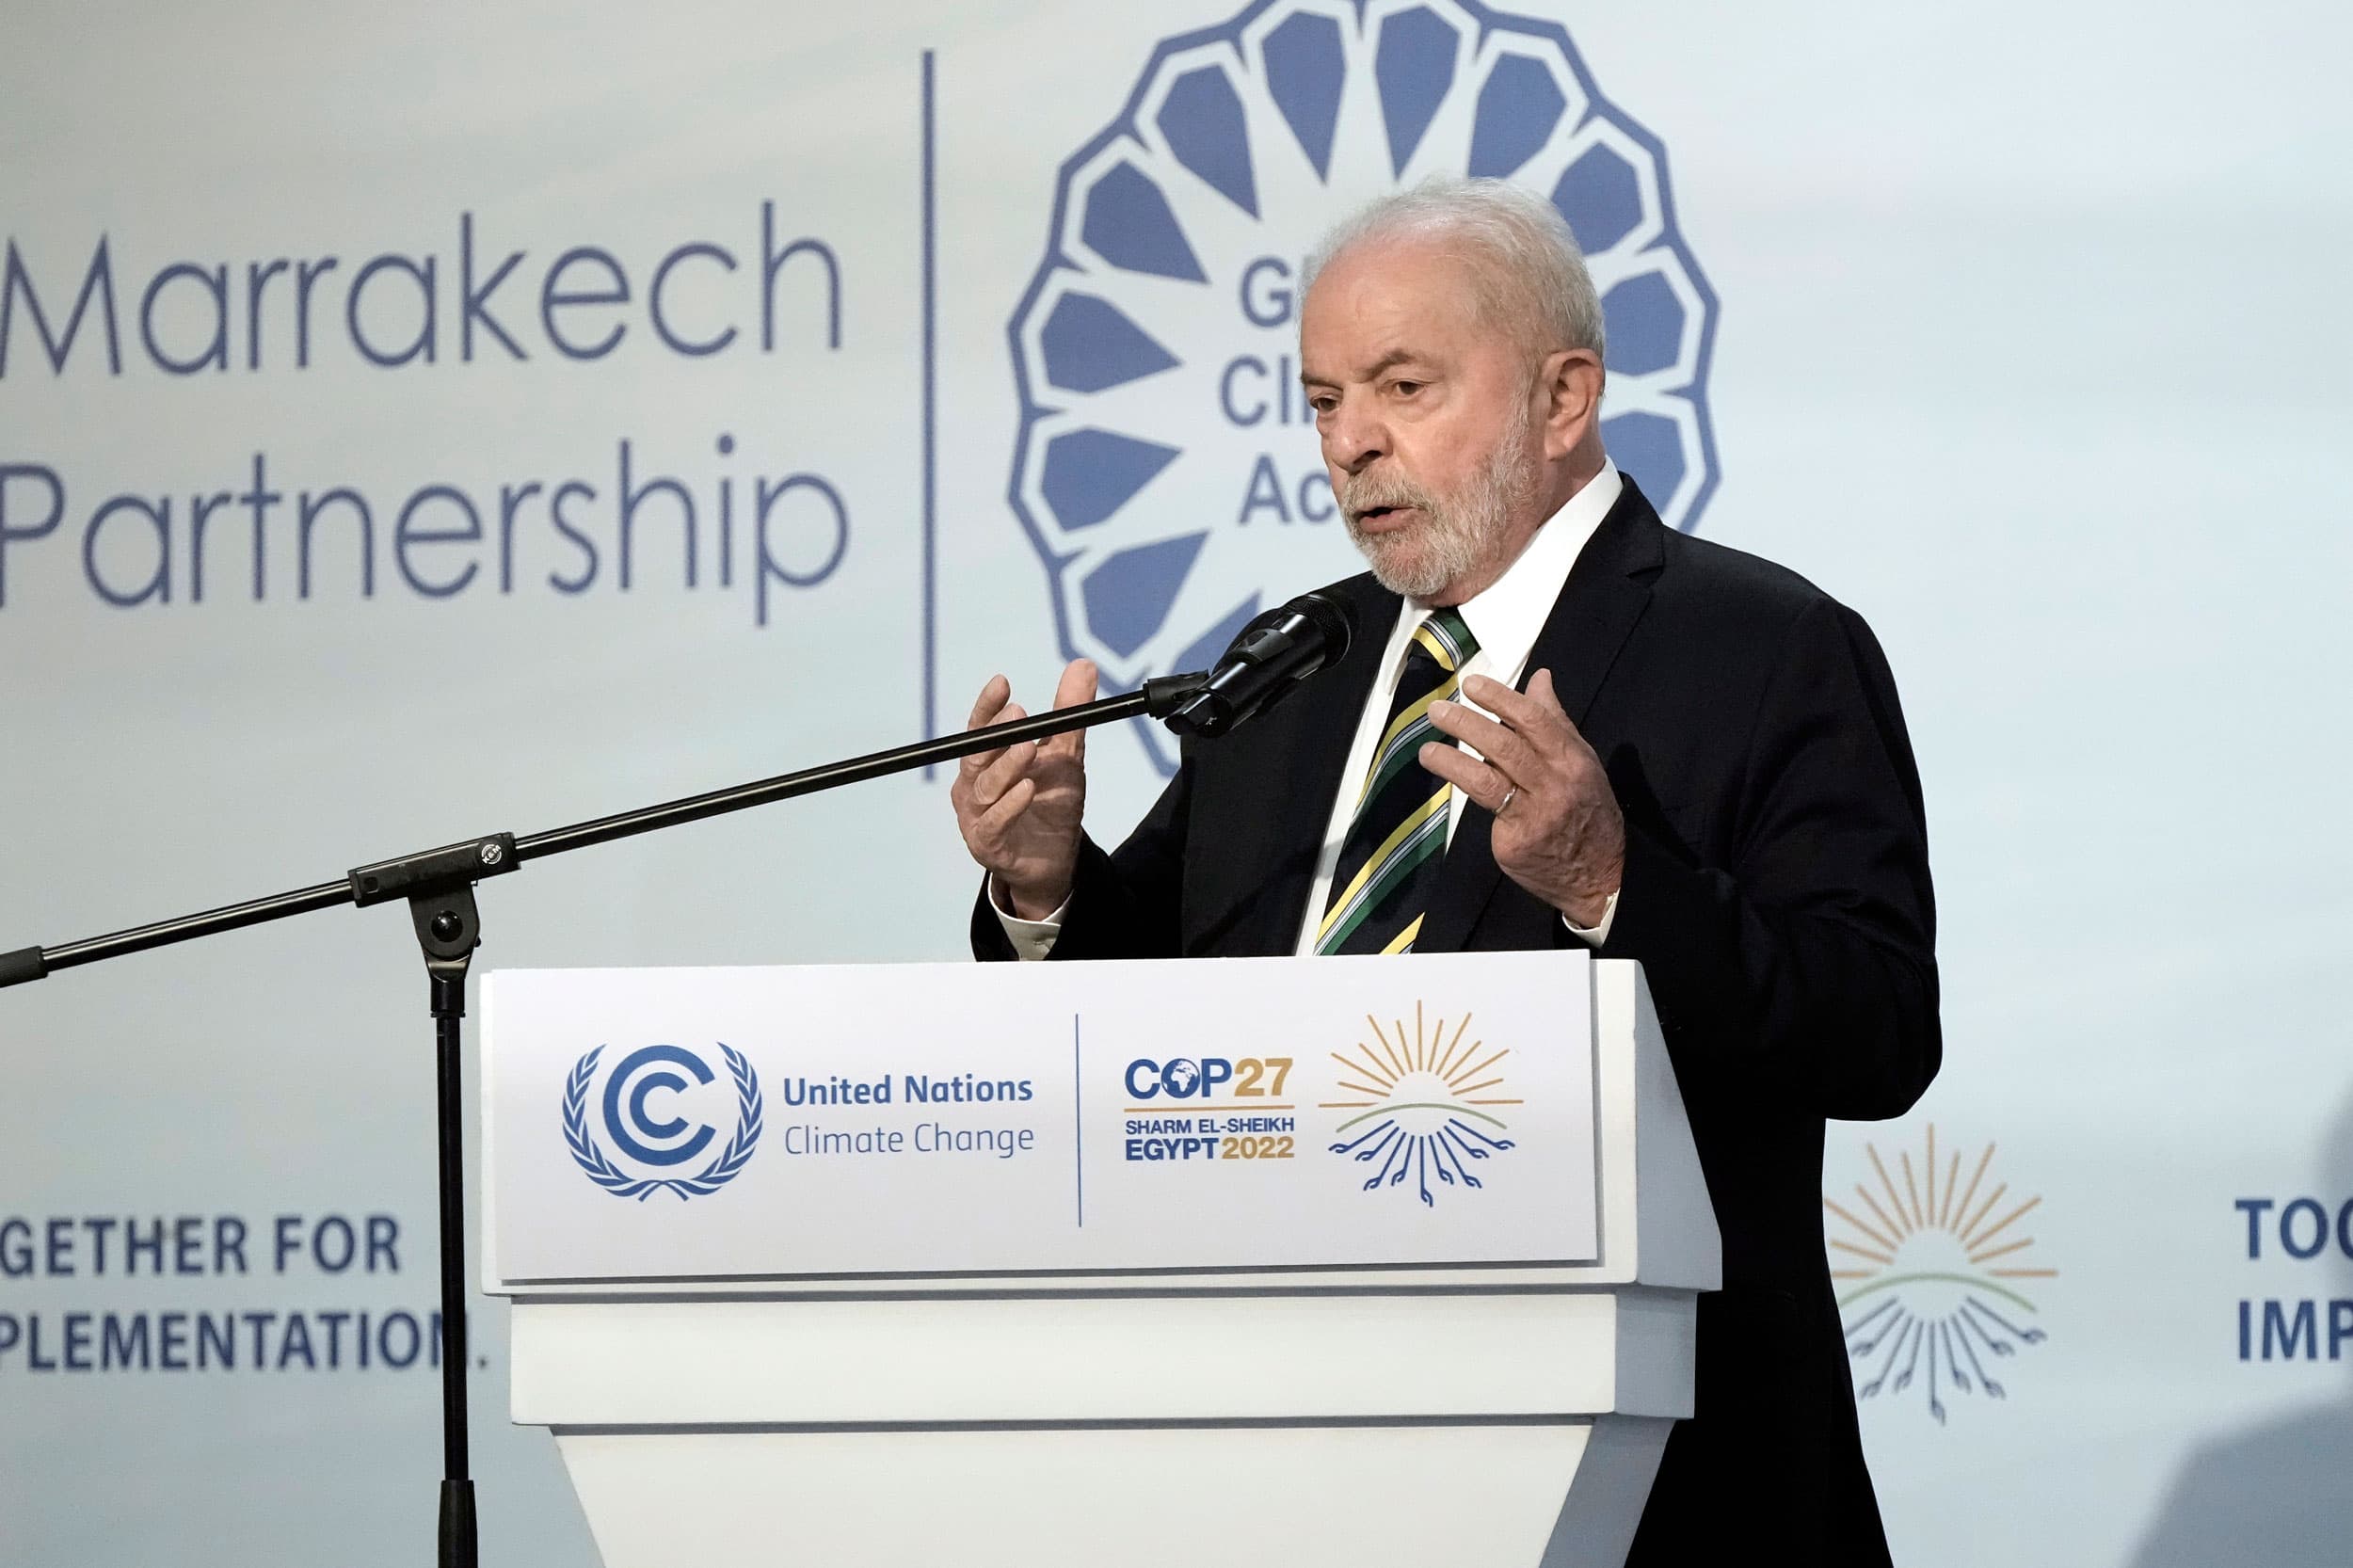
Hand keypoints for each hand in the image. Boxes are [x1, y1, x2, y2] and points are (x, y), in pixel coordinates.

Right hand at [950, 659, 1097, 918]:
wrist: (1056, 861)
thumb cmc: (1050, 804)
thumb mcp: (1066, 755)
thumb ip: (1069, 714)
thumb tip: (1083, 665)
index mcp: (985, 761)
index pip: (981, 727)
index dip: (988, 705)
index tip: (1002, 682)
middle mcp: (973, 786)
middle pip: (978, 753)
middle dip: (996, 731)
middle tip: (1019, 712)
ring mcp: (976, 817)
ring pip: (984, 787)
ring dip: (1006, 766)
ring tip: (1029, 748)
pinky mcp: (986, 845)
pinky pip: (993, 822)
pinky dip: (1009, 805)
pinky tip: (1028, 789)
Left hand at [1422, 670, 1623, 927]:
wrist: (1602, 875)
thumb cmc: (1588, 809)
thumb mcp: (1582, 760)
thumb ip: (1555, 720)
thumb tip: (1539, 678)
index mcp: (1572, 759)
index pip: (1533, 719)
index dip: (1500, 699)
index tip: (1471, 685)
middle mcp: (1554, 785)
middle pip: (1505, 747)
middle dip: (1466, 724)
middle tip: (1438, 710)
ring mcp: (1534, 815)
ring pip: (1486, 781)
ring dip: (1451, 761)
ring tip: (1427, 750)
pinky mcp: (1514, 842)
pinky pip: (1487, 812)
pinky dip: (1467, 790)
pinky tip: (1447, 775)